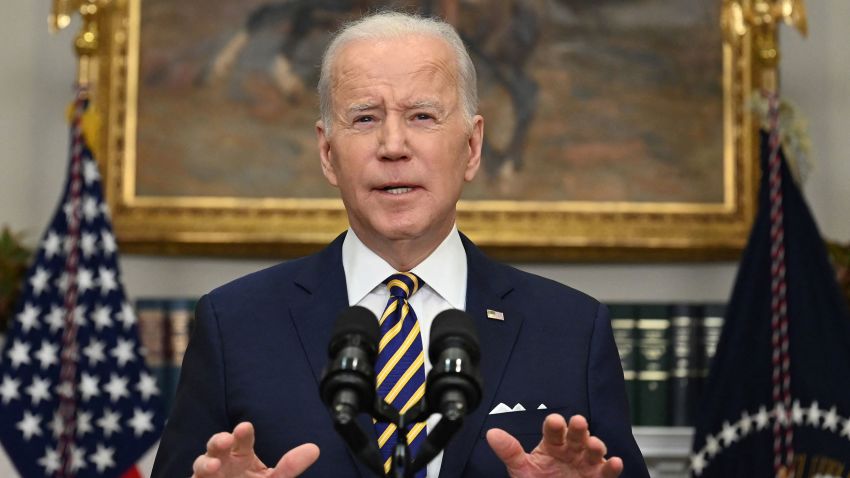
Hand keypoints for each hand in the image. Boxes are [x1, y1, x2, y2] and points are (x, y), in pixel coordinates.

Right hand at [192, 422, 319, 477]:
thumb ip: (290, 467)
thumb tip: (314, 449)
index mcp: (241, 454)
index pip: (242, 438)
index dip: (243, 433)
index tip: (245, 428)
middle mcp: (223, 462)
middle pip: (216, 445)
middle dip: (218, 441)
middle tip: (225, 440)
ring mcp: (208, 475)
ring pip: (201, 465)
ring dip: (205, 463)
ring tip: (214, 466)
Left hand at [486, 414, 622, 477]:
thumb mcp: (521, 470)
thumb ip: (509, 452)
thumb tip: (492, 434)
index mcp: (552, 444)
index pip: (553, 430)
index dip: (555, 425)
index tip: (555, 421)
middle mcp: (571, 450)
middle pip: (576, 435)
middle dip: (578, 428)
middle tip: (578, 422)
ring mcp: (586, 463)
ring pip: (594, 450)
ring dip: (596, 445)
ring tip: (595, 444)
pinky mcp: (598, 477)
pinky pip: (608, 472)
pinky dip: (613, 467)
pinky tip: (615, 462)